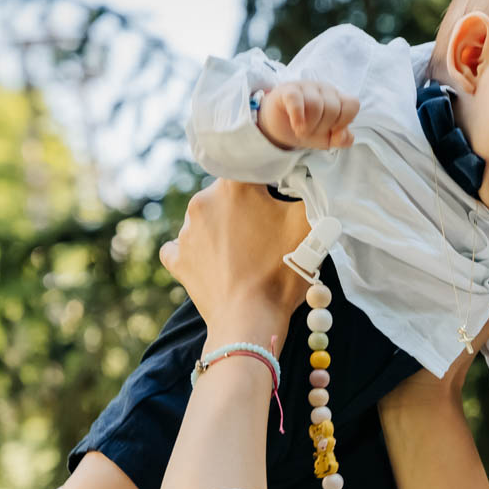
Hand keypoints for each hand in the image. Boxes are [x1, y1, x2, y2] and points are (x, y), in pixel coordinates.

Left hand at [158, 179, 311, 345]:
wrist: (249, 321)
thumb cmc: (280, 271)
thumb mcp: (307, 226)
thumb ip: (310, 193)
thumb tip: (308, 180)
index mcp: (233, 186)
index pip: (254, 168)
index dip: (272, 181)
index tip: (283, 199)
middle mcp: (202, 201)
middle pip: (230, 194)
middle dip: (247, 207)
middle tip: (268, 231)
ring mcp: (185, 232)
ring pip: (208, 218)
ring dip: (224, 228)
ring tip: (246, 253)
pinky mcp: (177, 259)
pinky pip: (182, 245)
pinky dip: (197, 250)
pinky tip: (213, 260)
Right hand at [258, 81, 358, 150]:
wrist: (280, 127)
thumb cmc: (307, 128)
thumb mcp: (327, 138)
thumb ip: (341, 139)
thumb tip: (346, 136)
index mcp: (338, 99)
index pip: (352, 104)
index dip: (345, 121)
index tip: (333, 131)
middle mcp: (325, 89)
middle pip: (333, 108)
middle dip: (322, 127)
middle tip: (312, 131)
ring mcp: (306, 87)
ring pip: (315, 105)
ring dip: (309, 125)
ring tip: (301, 130)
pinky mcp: (288, 90)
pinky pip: (296, 99)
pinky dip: (297, 116)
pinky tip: (296, 125)